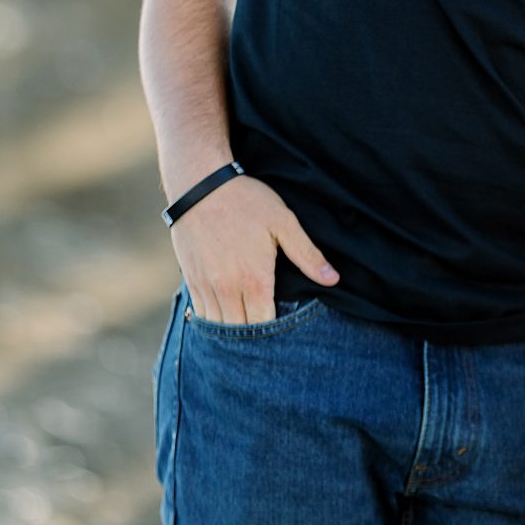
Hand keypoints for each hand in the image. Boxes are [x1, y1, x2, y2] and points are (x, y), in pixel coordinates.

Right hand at [169, 173, 339, 324]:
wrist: (200, 185)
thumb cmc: (246, 201)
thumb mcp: (283, 222)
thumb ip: (307, 254)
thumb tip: (333, 279)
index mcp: (254, 280)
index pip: (265, 326)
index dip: (275, 334)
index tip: (284, 333)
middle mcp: (228, 289)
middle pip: (240, 333)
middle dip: (253, 339)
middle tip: (267, 337)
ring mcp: (206, 286)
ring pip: (218, 327)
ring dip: (232, 331)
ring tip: (246, 330)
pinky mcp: (191, 279)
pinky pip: (200, 314)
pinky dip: (213, 320)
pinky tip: (225, 316)